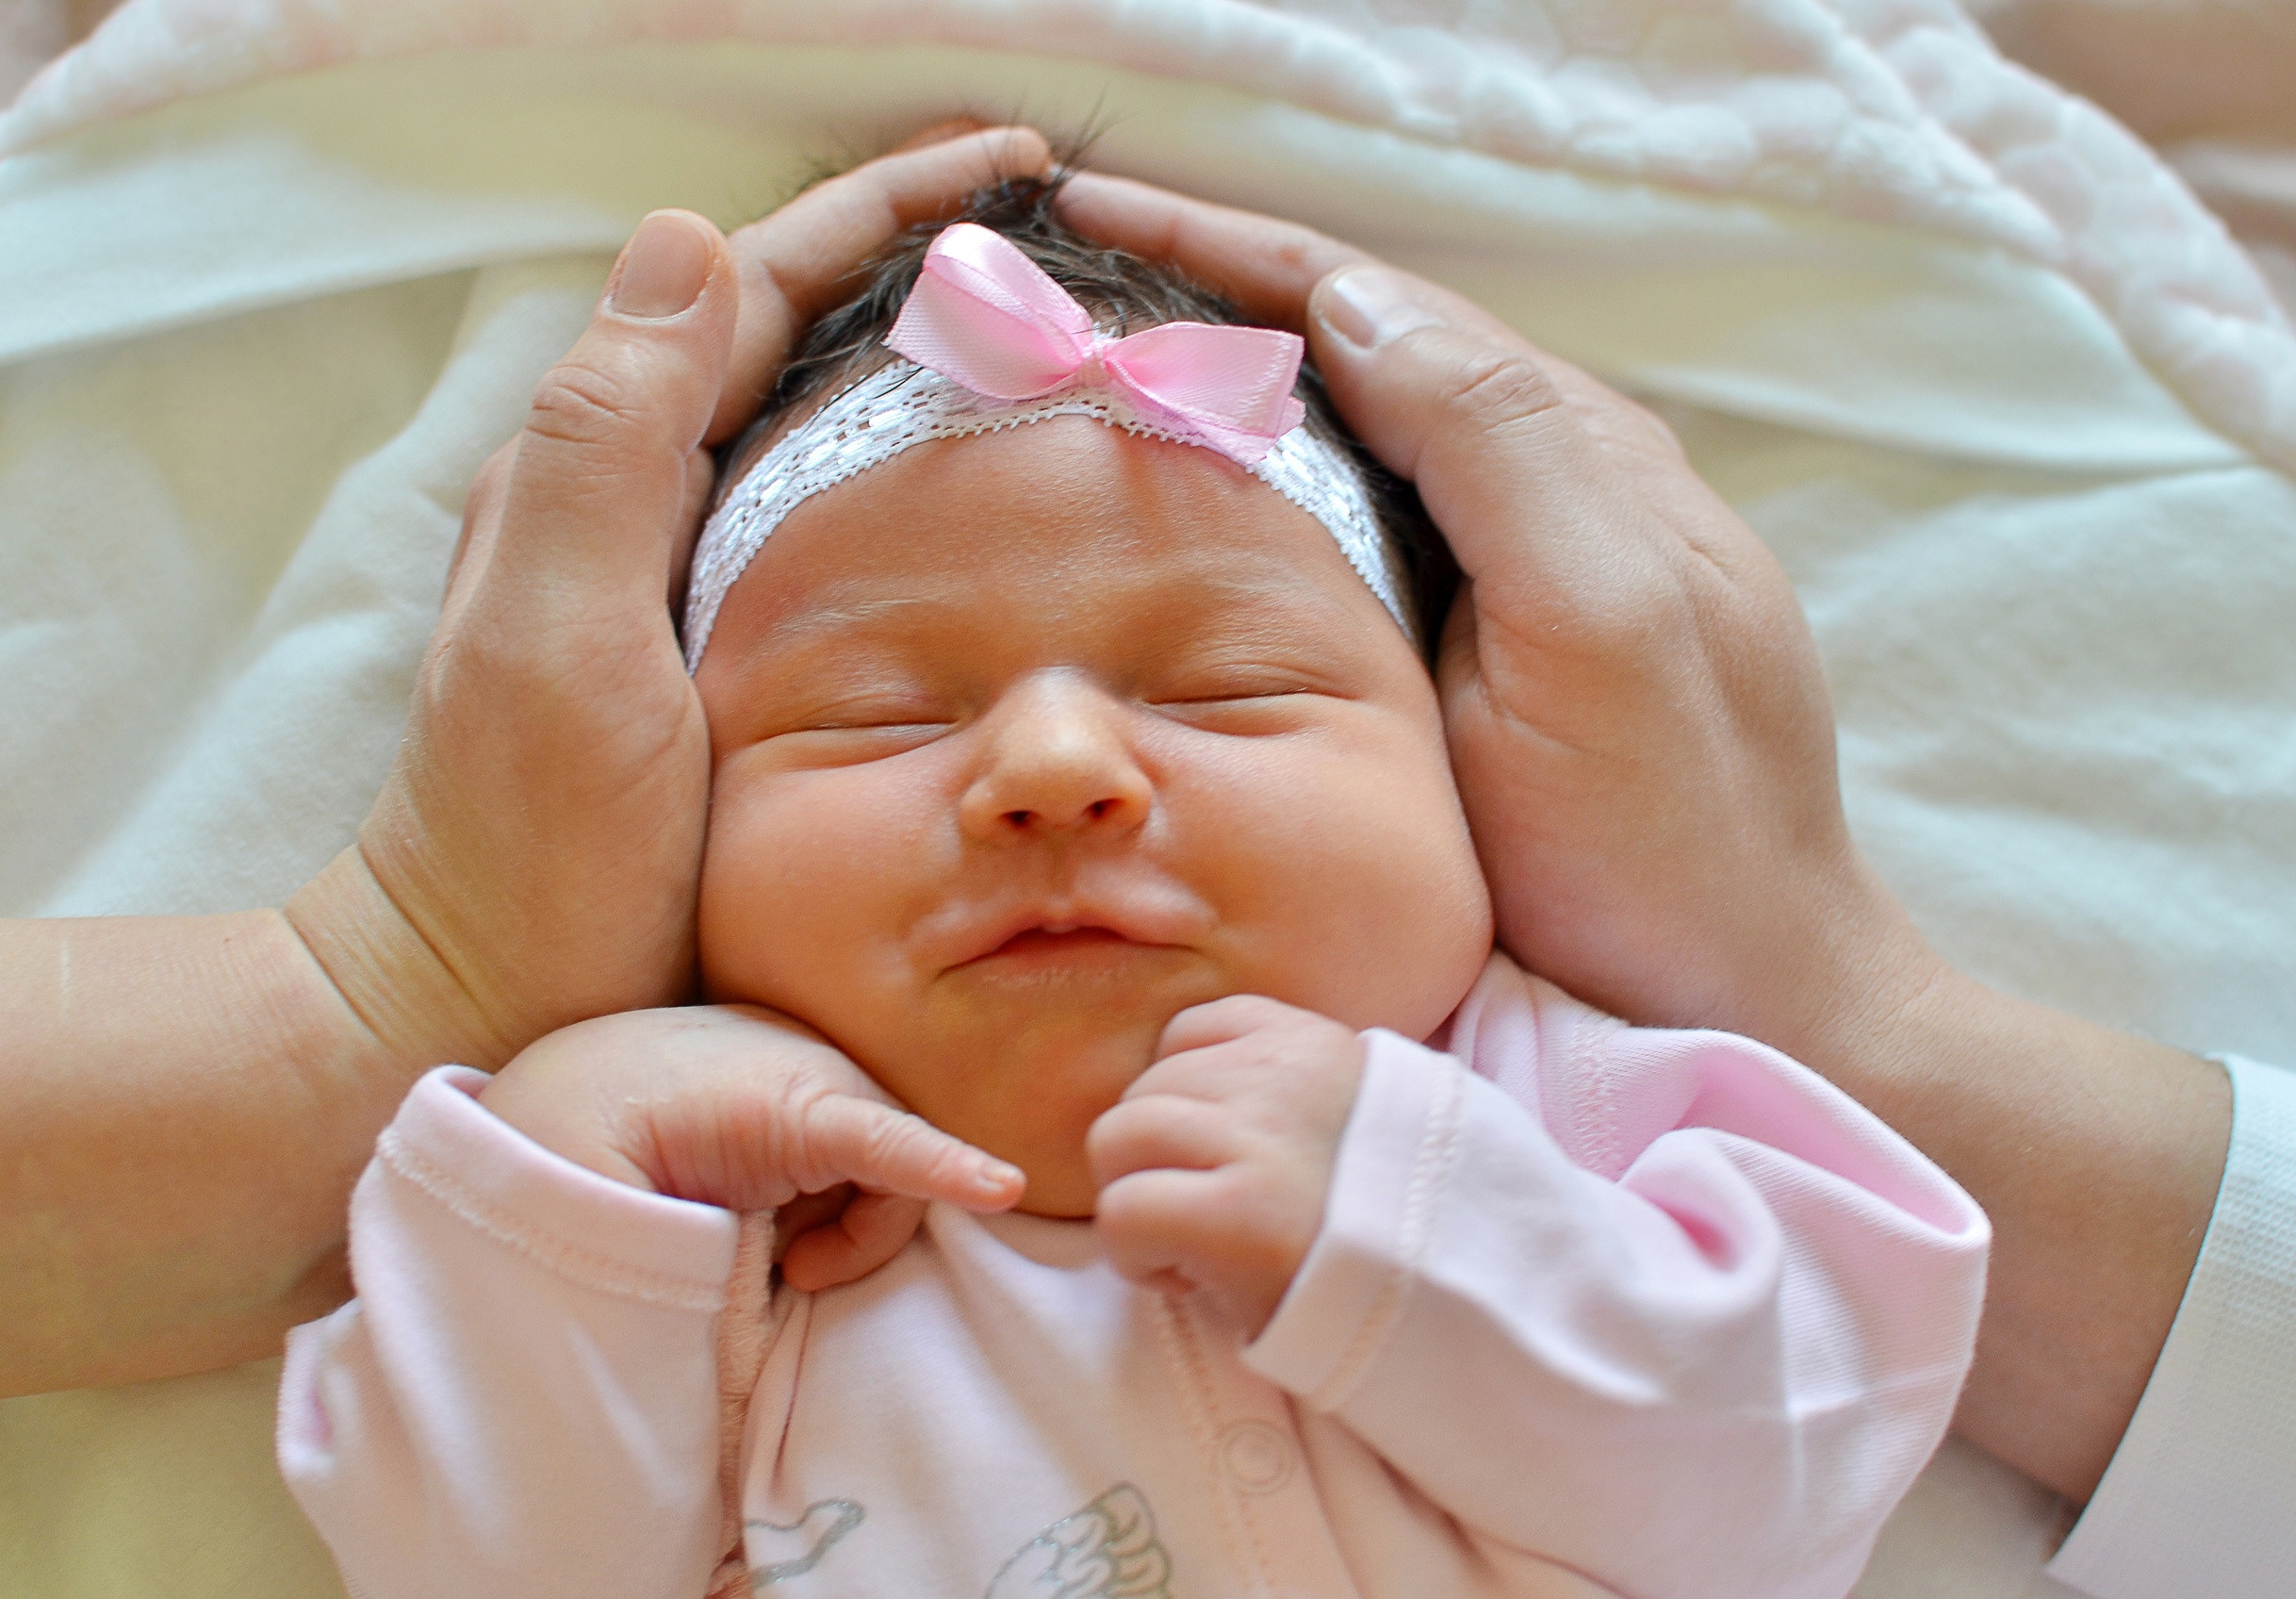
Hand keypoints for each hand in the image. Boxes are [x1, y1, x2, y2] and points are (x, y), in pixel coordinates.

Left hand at [285, 126, 1054, 1076]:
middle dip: (920, 257)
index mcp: (607, 468)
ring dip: (928, 355)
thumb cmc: (522, 848)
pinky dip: (921, 480)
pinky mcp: (741, 662)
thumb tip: (690, 233)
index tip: (1010, 167)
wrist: (483, 1004)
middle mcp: (647, 502)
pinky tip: (999, 504)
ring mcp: (692, 581)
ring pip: (821, 422)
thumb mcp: (555, 640)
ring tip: (1057, 335)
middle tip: (1061, 236)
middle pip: (793, 330)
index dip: (882, 209)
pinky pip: (843, 526)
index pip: (755, 286)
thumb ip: (603, 446)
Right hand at [480, 1005, 1024, 1289]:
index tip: (833, 1259)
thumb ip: (778, 1206)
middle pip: (887, 1179)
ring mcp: (824, 1087)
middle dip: (852, 1239)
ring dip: (848, 1247)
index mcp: (793, 1088)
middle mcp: (817, 1075)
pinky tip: (997, 1188)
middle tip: (790, 1270)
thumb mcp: (723, 1189)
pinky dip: (950, 1169)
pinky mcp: (817, 1113)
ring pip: (892, 1190)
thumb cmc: (628, 1156)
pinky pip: (900, 1148)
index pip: (866, 1159)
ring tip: (781, 1263)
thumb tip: (799, 1273)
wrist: (553, 1119)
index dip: (867, 1216)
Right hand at [1061, 173, 2233, 1503]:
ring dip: (1202, 398)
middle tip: (1035, 286)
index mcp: (1566, 455)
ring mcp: (1489, 582)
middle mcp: (1529, 493)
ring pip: (1327, 448)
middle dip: (1194, 302)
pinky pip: (1324, 549)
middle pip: (1343, 357)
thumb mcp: (1604, 626)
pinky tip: (1153, 529)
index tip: (1077, 212)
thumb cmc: (1676, 842)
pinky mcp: (1451, 670)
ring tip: (1062, 375)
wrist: (1740, 1008)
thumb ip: (1499, 450)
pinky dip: (1230, 511)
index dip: (1223, 248)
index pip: (1372, 305)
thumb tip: (1351, 302)